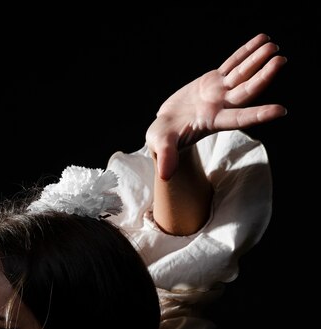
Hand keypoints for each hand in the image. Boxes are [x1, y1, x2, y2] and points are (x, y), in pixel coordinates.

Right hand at [146, 33, 286, 179]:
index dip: (259, 114)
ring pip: (242, 74)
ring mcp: (219, 93)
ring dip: (258, 60)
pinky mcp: (213, 81)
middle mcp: (220, 106)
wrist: (165, 128)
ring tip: (273, 46)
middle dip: (263, 77)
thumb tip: (164, 175)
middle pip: (246, 91)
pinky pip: (232, 63)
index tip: (281, 111)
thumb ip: (166, 156)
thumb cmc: (163, 140)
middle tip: (279, 61)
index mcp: (212, 122)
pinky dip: (246, 52)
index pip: (239, 118)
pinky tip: (261, 40)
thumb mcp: (161, 145)